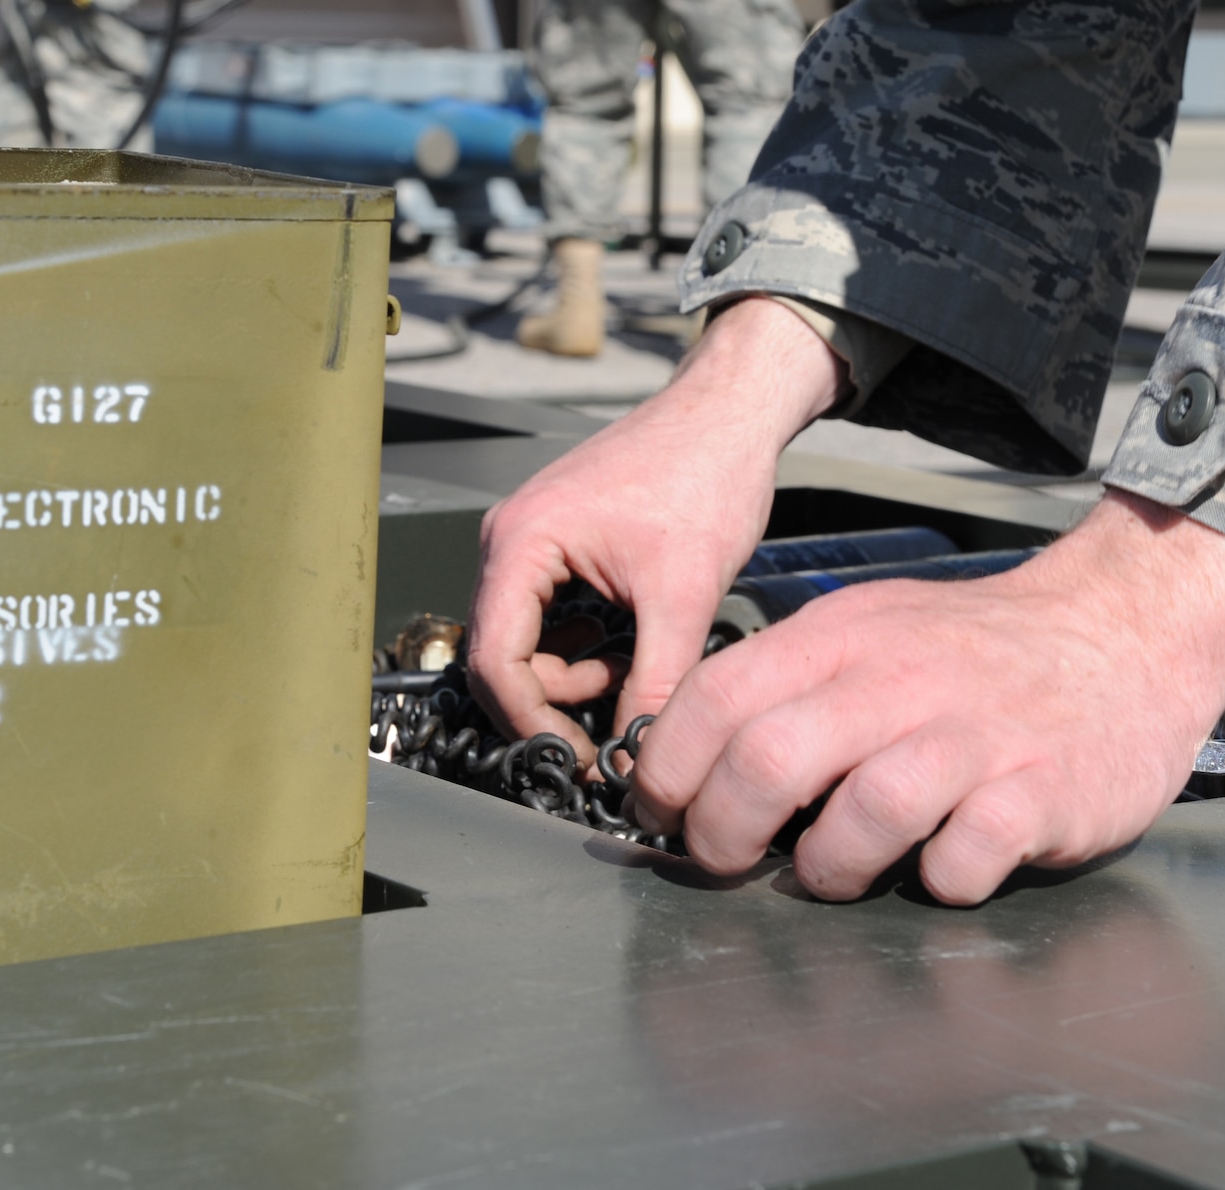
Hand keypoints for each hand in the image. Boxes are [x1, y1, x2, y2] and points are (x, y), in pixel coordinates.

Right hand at [466, 299, 845, 761]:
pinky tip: (630, 639)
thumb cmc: (705, 472)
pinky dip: (585, 646)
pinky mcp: (555, 548)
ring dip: (577, 674)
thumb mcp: (684, 594)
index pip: (494, 659)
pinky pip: (548, 620)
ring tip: (638, 664)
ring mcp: (529, 543)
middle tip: (613, 728)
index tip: (576, 756)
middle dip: (555, 701)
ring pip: (527, 644)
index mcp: (522, 542)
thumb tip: (635, 755)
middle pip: (502, 656)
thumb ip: (655, 683)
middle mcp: (510, 541)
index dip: (530, 721)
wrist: (730, 415)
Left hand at [629, 491, 1224, 904]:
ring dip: (826, 866)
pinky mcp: (1043, 791)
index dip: (668, 767)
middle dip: (722, 830)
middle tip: (726, 860)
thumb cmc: (978, 651)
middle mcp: (902, 679)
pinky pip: (964, 858)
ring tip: (829, 873)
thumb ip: (788, 685)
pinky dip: (937, 881)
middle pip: (769, 758)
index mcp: (843, 635)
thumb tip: (690, 760)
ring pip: (865, 812)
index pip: (716, 695)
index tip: (662, 810)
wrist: (1125, 626)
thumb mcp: (871, 632)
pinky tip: (937, 867)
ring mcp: (976, 736)